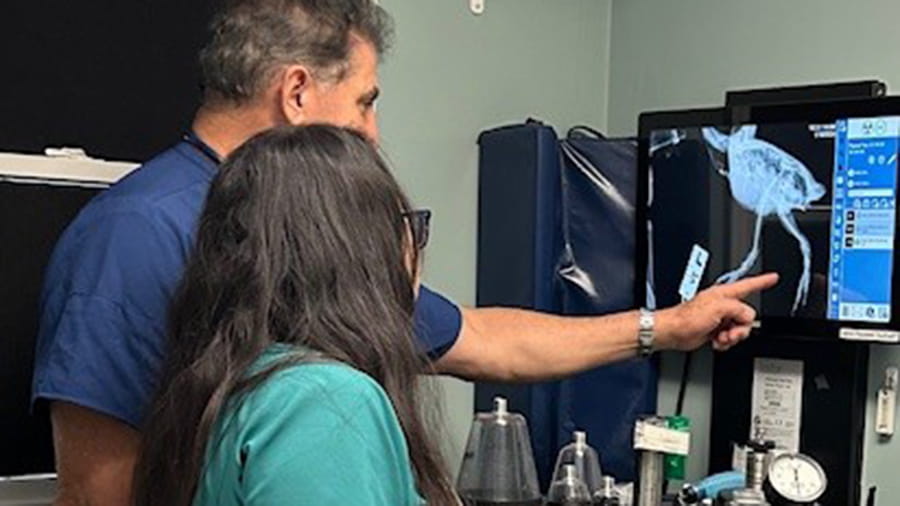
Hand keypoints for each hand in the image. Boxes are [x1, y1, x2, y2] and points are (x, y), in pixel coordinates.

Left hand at [656, 273, 778, 351]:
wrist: (674, 332)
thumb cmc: (688, 317)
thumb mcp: (718, 308)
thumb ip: (738, 309)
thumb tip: (746, 317)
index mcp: (724, 294)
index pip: (748, 285)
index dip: (762, 281)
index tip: (773, 277)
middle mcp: (723, 305)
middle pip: (747, 315)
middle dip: (741, 328)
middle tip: (730, 332)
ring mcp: (720, 319)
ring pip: (740, 329)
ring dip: (732, 337)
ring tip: (720, 337)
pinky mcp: (716, 330)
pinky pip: (731, 337)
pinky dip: (725, 342)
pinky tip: (716, 341)